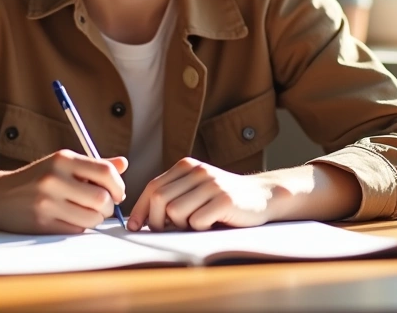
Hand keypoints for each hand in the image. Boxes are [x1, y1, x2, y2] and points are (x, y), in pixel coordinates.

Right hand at [0, 149, 126, 234]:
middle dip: (108, 207)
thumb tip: (124, 163)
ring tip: (86, 213)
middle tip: (101, 207)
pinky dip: (79, 227)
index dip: (118, 186)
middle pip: (102, 199)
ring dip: (95, 219)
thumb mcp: (60, 164)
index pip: (106, 172)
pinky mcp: (42, 222)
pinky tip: (70, 220)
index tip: (117, 193)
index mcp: (62, 159)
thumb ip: (93, 165)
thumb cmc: (35, 179)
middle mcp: (55, 178)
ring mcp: (47, 201)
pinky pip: (76, 229)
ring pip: (92, 218)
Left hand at [126, 157, 277, 231]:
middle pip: (159, 198)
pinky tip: (211, 224)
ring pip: (175, 211)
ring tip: (194, 225)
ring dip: (179, 225)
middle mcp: (197, 171)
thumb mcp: (196, 190)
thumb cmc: (222, 199)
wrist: (262, 196)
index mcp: (186, 166)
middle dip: (155, 220)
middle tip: (162, 231)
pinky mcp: (225, 200)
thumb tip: (142, 220)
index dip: (140, 208)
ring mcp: (212, 184)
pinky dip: (199, 228)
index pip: (152, 186)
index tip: (134, 226)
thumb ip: (173, 196)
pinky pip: (197, 221)